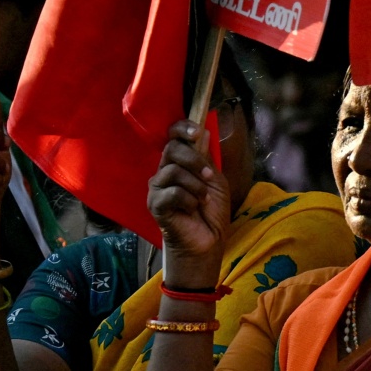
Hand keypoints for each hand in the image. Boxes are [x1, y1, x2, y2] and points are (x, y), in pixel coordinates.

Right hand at [147, 119, 229, 267]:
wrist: (208, 241)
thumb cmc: (212, 212)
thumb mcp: (215, 181)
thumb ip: (206, 159)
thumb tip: (203, 132)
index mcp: (178, 163)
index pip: (172, 137)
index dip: (181, 128)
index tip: (196, 132)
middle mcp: (164, 171)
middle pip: (172, 149)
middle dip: (194, 160)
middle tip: (207, 176)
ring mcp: (157, 188)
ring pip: (173, 171)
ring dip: (195, 185)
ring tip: (201, 200)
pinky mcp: (155, 204)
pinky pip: (172, 192)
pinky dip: (189, 200)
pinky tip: (191, 209)